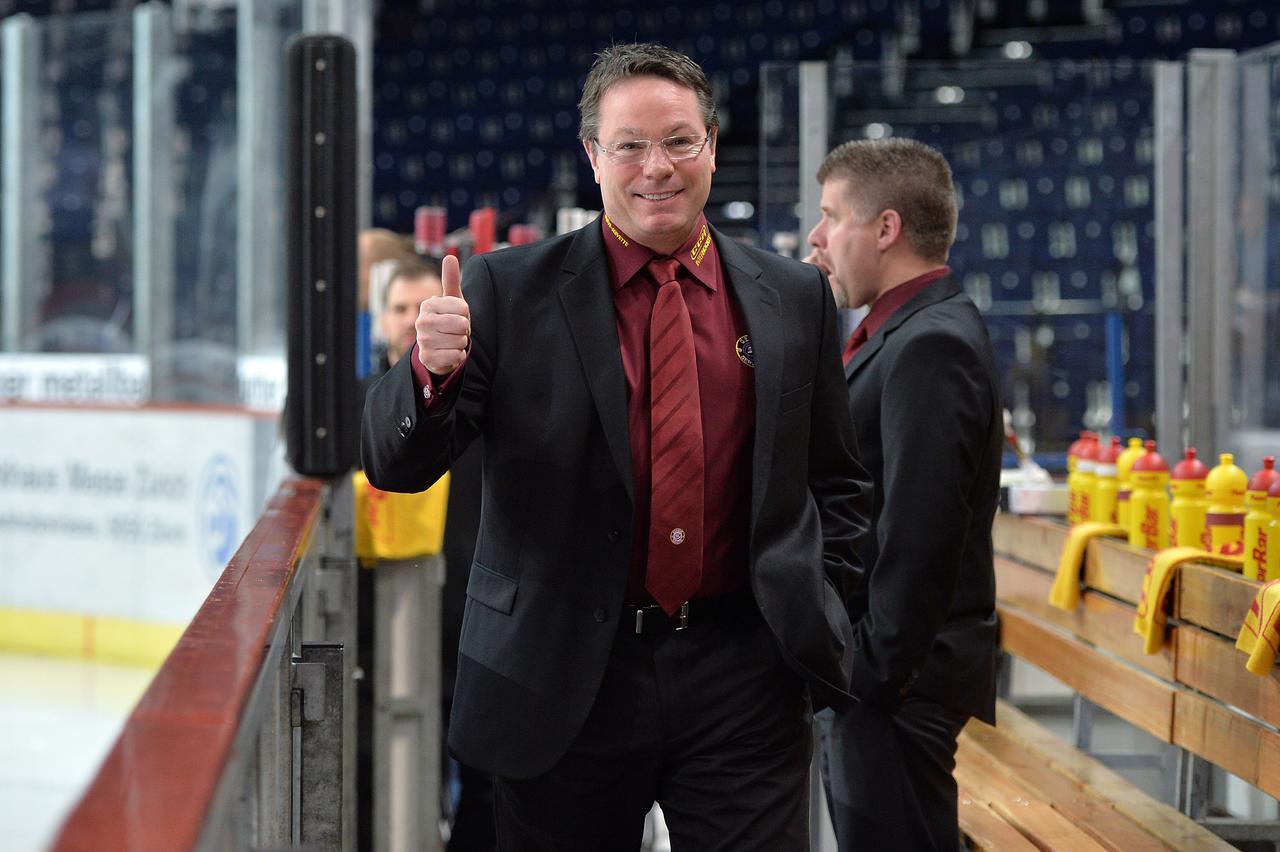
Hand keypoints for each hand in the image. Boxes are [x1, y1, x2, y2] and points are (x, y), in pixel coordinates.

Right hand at [416, 254, 469, 375]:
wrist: (438, 350)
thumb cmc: (448, 322)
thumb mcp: (452, 301)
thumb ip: (451, 280)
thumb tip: (450, 257)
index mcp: (428, 304)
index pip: (463, 308)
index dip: (465, 314)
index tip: (457, 316)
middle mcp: (421, 321)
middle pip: (462, 324)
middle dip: (464, 330)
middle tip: (455, 331)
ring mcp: (422, 341)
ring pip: (460, 341)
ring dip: (461, 343)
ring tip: (451, 341)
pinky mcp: (427, 359)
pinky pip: (456, 356)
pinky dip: (458, 356)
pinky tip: (449, 353)